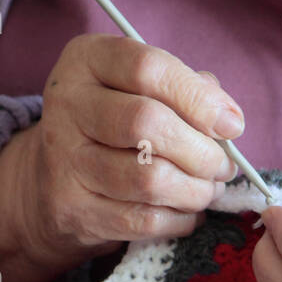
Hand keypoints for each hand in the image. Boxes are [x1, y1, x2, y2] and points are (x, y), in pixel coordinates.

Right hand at [0, 34, 242, 281]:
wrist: (49, 182)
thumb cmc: (114, 128)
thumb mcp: (140, 90)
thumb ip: (187, 90)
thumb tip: (229, 121)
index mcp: (86, 61)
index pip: (148, 69)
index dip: (198, 99)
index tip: (231, 125)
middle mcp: (68, 106)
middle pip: (148, 124)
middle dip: (201, 152)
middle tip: (222, 167)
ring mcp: (65, 161)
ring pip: (148, 179)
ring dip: (194, 191)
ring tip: (208, 190)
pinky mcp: (72, 209)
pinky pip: (141, 220)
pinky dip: (178, 220)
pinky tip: (188, 213)